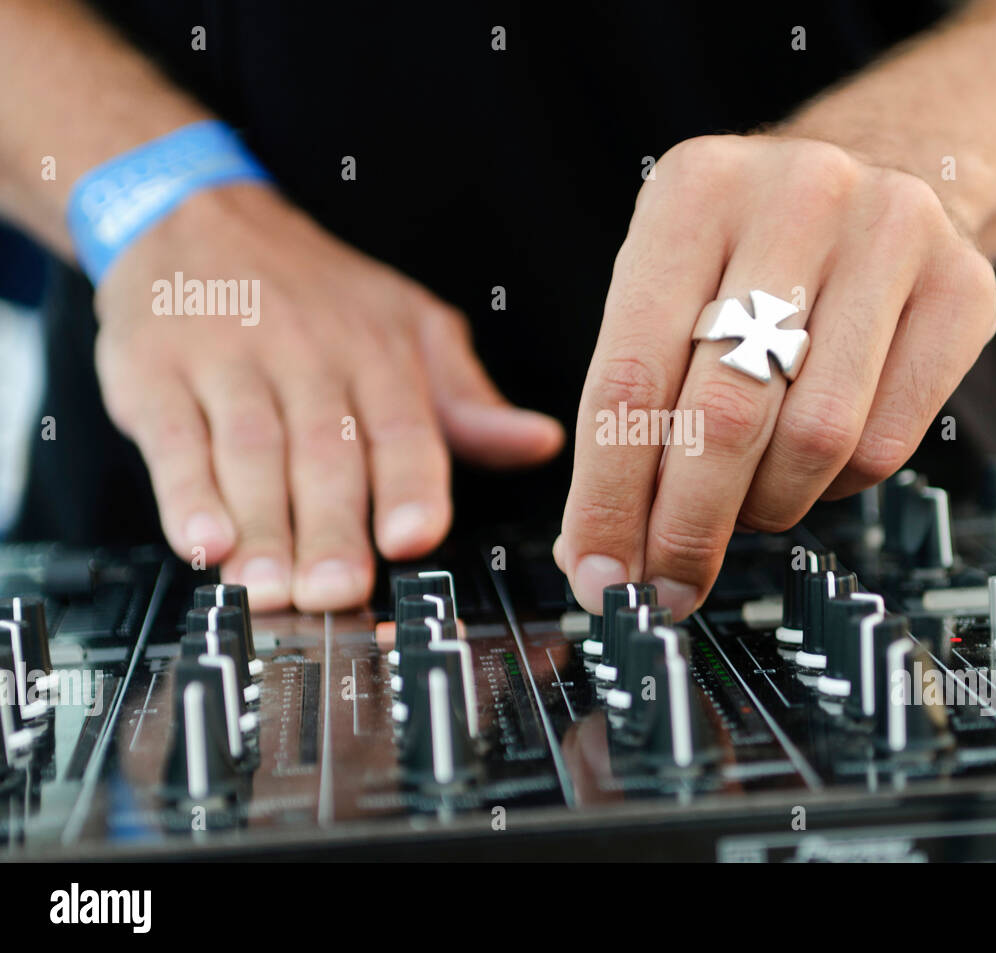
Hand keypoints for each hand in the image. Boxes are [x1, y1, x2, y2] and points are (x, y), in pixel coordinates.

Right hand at [94, 184, 563, 610]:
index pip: (403, 428)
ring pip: (252, 452)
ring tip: (271, 587)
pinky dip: (186, 492)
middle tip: (337, 592)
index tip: (414, 538)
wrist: (198, 217)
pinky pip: (174, 437)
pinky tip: (202, 540)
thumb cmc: (318, 293)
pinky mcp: (156, 372)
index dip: (410, 486)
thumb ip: (468, 401)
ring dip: (262, 526)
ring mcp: (229, 362)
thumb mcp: (410, 327)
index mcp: (379, 354)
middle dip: (332, 528)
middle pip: (325, 454)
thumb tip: (540, 442)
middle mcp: (308, 357)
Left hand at [556, 134, 995, 618]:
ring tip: (745, 495)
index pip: (629, 377)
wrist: (887, 168)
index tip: (600, 576)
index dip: (609, 497)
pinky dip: (833, 486)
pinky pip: (885, 446)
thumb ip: (628, 410)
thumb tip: (603, 558)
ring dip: (766, 504)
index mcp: (694, 193)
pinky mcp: (963, 290)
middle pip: (725, 416)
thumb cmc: (751, 255)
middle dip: (687, 526)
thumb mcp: (668, 291)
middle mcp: (798, 197)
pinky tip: (811, 461)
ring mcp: (893, 236)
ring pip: (815, 441)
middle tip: (671, 583)